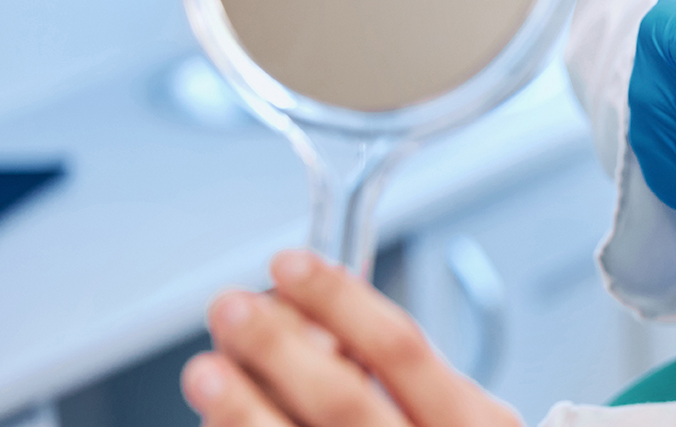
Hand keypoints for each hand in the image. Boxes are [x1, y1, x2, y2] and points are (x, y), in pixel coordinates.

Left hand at [182, 251, 520, 426]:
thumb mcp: (456, 412)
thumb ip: (401, 371)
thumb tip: (309, 316)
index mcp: (468, 423)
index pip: (399, 348)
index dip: (339, 299)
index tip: (290, 264)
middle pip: (343, 399)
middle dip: (280, 346)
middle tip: (233, 307)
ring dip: (244, 408)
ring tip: (207, 370)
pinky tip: (217, 420)